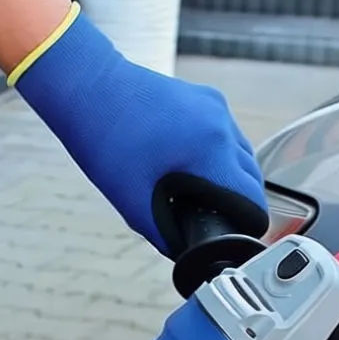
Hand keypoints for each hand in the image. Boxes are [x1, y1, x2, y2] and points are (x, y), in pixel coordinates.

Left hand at [10, 4, 269, 256]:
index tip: (231, 237)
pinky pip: (226, 135)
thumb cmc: (104, 141)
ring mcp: (216, 107)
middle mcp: (222, 124)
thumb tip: (183, 254)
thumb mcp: (133, 200)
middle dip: (238, 202)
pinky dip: (219, 156)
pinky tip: (193, 167)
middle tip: (214, 222)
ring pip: (241, 154)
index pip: (250, 198)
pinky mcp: (207, 98)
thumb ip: (163, 232)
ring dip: (230, 178)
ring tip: (203, 197)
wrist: (88, 86)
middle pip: (250, 177)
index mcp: (210, 148)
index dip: (245, 224)